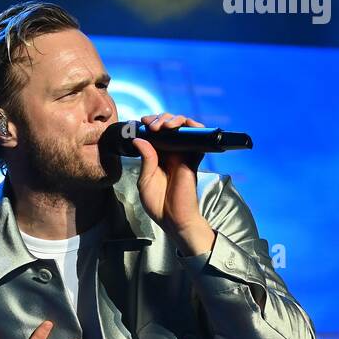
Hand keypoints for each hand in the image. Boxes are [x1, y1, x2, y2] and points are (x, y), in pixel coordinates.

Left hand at [132, 112, 214, 255]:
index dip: (150, 123)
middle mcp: (171, 153)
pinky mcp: (193, 159)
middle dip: (160, 119)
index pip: (155, 133)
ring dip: (174, 120)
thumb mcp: (145, 180)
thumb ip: (146, 159)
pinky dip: (194, 128)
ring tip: (164, 126)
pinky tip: (181, 127)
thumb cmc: (158, 203)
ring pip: (183, 128)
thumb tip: (139, 139)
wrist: (174, 219)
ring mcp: (183, 155)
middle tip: (151, 125)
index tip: (141, 122)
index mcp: (157, 157)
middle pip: (169, 127)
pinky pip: (199, 139)